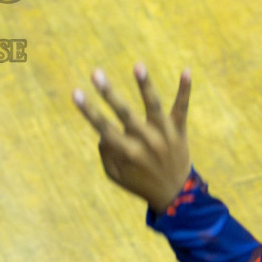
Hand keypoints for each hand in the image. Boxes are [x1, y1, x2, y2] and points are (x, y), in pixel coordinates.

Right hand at [73, 64, 192, 215]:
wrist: (176, 196)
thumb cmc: (139, 182)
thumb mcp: (115, 175)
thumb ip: (106, 153)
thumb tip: (102, 129)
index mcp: (127, 153)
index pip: (103, 127)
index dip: (88, 110)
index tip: (75, 92)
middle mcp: (146, 142)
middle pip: (125, 113)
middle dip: (109, 93)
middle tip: (95, 73)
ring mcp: (164, 135)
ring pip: (154, 106)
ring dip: (145, 85)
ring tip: (137, 66)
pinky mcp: (180, 132)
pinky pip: (182, 108)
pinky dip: (185, 90)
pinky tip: (186, 71)